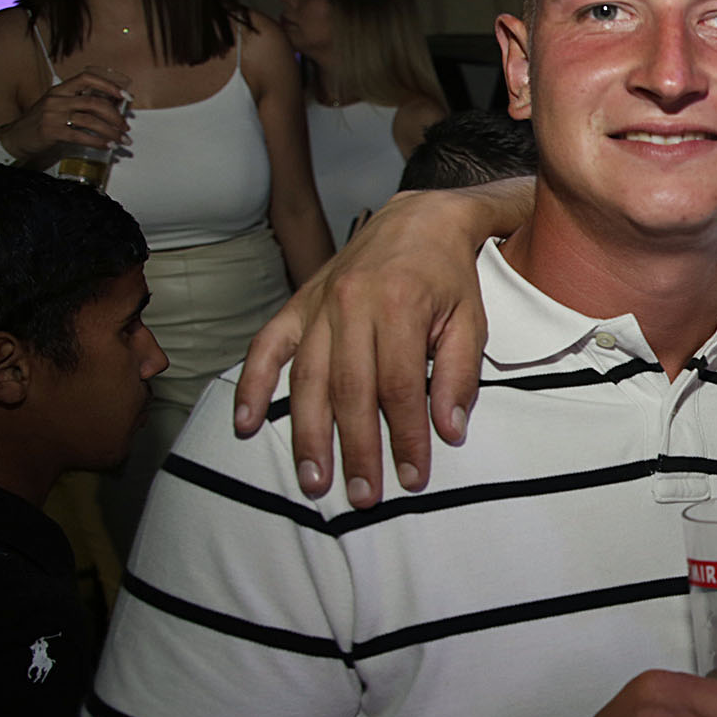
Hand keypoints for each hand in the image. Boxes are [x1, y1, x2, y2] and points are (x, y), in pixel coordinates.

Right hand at [0, 64, 131, 159]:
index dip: (108, 85)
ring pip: (90, 120)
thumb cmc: (42, 122)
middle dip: (114, 116)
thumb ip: (79, 103)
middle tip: (125, 127)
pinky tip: (107, 146)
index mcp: (60, 89)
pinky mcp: (51, 131)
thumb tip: (112, 105)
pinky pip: (80, 135)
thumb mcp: (58, 106)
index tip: (126, 96)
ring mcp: (52, 115)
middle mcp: (56, 99)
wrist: (16, 137)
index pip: (86, 78)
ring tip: (121, 140)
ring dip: (111, 131)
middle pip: (93, 102)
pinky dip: (98, 141)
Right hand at [233, 188, 491, 505]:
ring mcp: (318, 305)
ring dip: (309, 435)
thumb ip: (458, 375)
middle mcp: (351, 304)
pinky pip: (266, 348)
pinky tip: (245, 425)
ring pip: (308, 379)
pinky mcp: (297, 305)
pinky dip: (252, 387)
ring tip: (314, 480)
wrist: (418, 220)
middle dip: (356, 449)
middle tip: (362, 496)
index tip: (412, 477)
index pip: (399, 387)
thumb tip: (448, 431)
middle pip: (350, 391)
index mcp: (398, 306)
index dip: (405, 437)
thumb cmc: (448, 277)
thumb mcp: (471, 320)